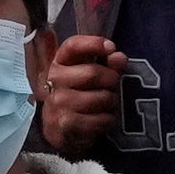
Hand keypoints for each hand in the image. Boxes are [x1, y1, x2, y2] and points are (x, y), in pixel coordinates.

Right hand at [33, 29, 120, 154]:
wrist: (59, 130)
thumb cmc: (79, 96)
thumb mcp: (91, 77)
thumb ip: (108, 65)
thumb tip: (119, 57)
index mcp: (60, 63)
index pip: (72, 46)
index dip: (93, 43)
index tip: (111, 47)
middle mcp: (55, 80)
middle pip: (93, 73)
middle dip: (111, 81)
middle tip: (113, 87)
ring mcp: (58, 102)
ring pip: (101, 98)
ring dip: (112, 103)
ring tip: (107, 105)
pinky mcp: (65, 124)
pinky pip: (100, 119)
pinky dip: (108, 120)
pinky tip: (102, 120)